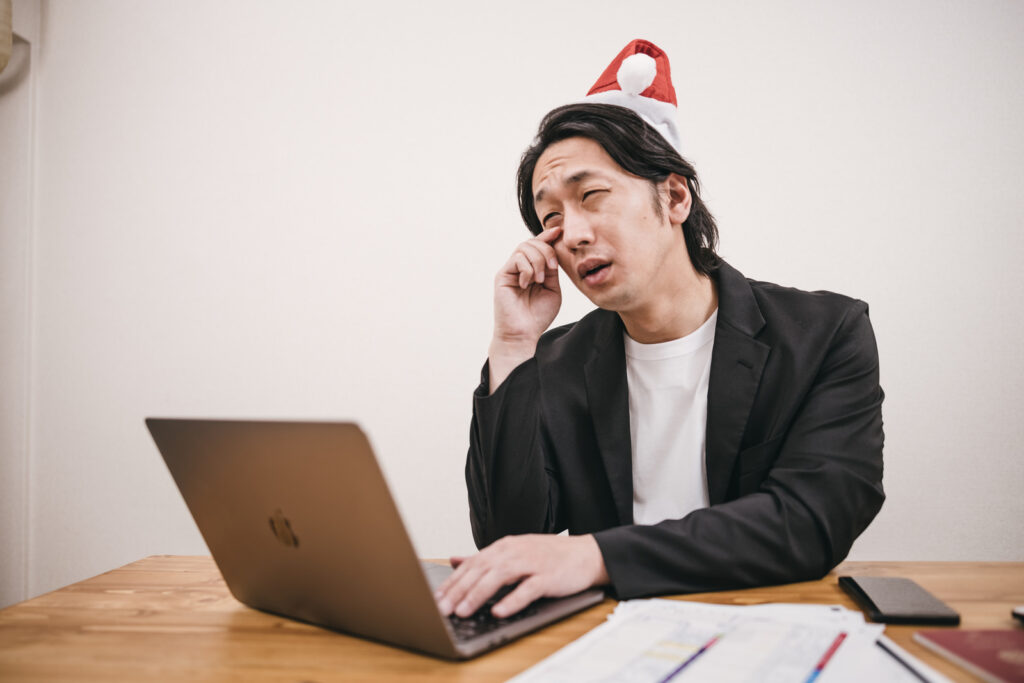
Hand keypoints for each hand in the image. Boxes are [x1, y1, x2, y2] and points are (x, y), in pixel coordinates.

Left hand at [434, 533, 608, 618]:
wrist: (585, 554)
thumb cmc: (547, 557)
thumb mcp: (513, 553)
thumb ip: (483, 558)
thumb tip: (454, 561)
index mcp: (503, 547)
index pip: (471, 565)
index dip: (452, 582)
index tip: (436, 599)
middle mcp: (514, 551)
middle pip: (481, 570)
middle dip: (458, 590)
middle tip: (441, 609)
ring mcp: (531, 562)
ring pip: (499, 577)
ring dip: (478, 594)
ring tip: (462, 611)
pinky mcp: (547, 576)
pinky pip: (527, 588)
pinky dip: (512, 600)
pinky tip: (498, 611)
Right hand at [488, 227, 562, 390]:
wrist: (523, 333)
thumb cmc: (538, 316)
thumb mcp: (552, 289)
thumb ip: (552, 270)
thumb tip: (555, 249)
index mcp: (533, 269)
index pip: (539, 246)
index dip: (548, 236)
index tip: (560, 231)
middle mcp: (520, 267)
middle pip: (532, 242)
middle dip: (547, 251)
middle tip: (552, 269)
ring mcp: (510, 270)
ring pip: (524, 247)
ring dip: (537, 261)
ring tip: (539, 280)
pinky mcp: (502, 275)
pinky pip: (517, 258)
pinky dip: (527, 269)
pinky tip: (527, 284)